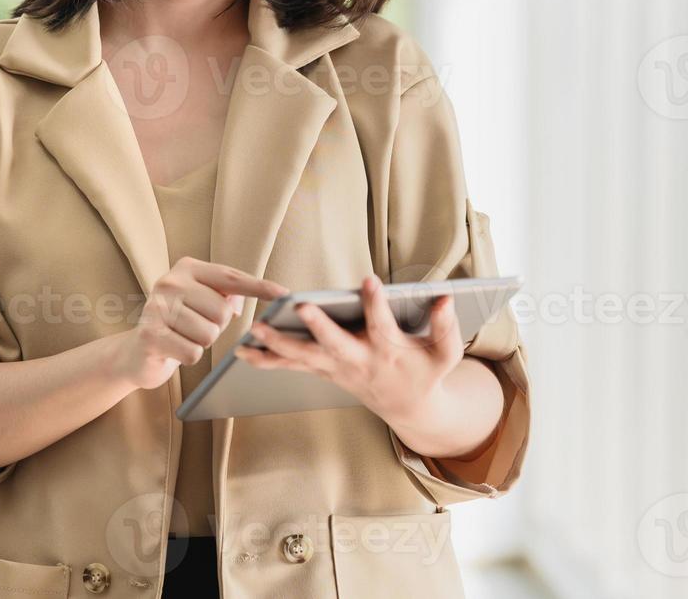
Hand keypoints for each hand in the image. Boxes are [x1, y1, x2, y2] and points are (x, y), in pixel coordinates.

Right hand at [116, 257, 290, 390]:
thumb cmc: (179, 324)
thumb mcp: (201, 301)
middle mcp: (169, 282)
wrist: (137, 351)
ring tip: (183, 336)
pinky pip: (193, 353)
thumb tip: (268, 293)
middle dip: (215, 326)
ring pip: (208, 334)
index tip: (284, 294)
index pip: (230, 277)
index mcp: (186, 268)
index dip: (259, 287)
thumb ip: (227, 293)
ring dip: (201, 342)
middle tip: (195, 326)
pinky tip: (174, 349)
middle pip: (221, 311)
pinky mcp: (150, 335)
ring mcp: (157, 307)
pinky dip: (188, 356)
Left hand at [234, 272, 464, 424]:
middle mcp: (358, 360)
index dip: (377, 304)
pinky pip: (291, 367)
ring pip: (304, 357)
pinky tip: (242, 351)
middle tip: (301, 306)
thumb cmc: (425, 372)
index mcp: (389, 351)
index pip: (382, 325)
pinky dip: (266, 361)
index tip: (369, 281)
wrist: (408, 407)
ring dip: (277, 345)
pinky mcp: (322, 371)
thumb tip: (444, 296)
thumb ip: (446, 326)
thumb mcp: (445, 353)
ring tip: (254, 330)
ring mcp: (336, 368)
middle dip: (318, 326)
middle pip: (334, 344)